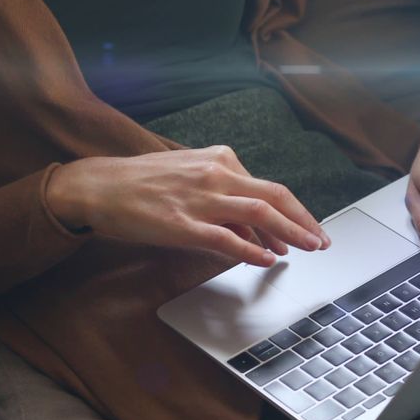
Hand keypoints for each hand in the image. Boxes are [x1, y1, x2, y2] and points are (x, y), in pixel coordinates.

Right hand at [46, 145, 329, 266]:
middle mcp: (215, 174)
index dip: (294, 211)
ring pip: (259, 213)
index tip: (307, 228)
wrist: (98, 186)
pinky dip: (251, 250)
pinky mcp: (183, 224)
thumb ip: (223, 196)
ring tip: (306, 250)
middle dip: (303, 221)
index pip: (268, 187)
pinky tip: (265, 260)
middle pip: (274, 196)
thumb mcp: (189, 176)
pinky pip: (226, 238)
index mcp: (219, 159)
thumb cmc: (141, 183)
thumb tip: (254, 226)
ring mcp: (200, 198)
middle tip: (321, 241)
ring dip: (289, 234)